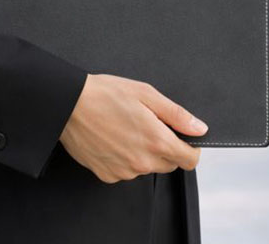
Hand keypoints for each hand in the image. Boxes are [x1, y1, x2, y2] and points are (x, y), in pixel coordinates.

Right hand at [58, 74, 205, 182]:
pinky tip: (113, 138)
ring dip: (144, 152)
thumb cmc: (105, 94)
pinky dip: (125, 158)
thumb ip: (176, 114)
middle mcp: (141, 162)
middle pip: (169, 164)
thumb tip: (199, 128)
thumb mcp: (145, 93)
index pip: (189, 160)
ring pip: (147, 167)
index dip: (191, 148)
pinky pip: (126, 170)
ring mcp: (124, 171)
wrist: (68, 104)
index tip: (184, 137)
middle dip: (166, 146)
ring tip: (126, 127)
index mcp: (155, 140)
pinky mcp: (107, 175)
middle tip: (149, 124)